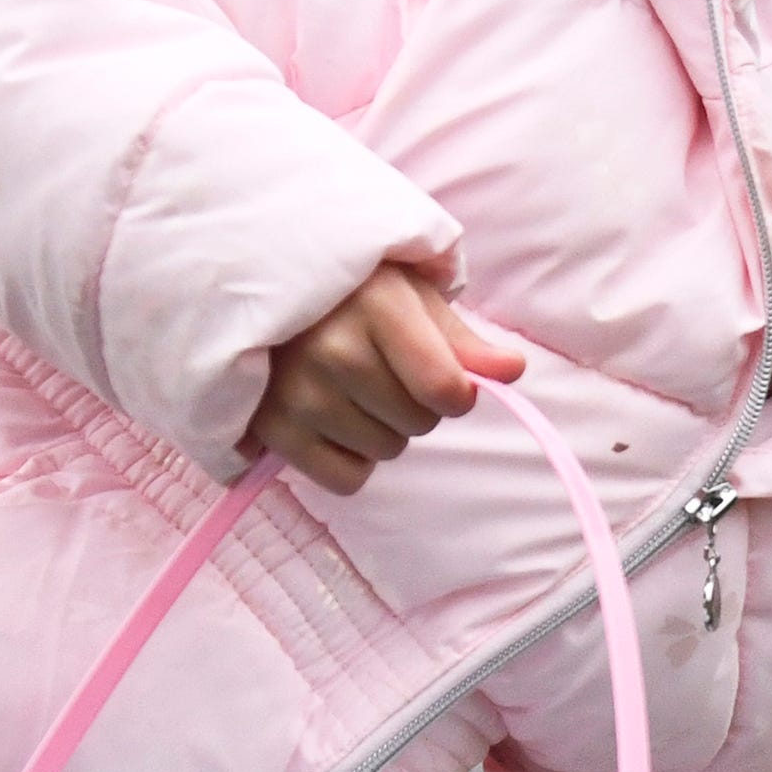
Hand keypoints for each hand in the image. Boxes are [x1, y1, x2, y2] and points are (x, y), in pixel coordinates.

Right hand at [241, 262, 525, 493]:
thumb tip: (511, 370)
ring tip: (349, 390)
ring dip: (381, 430)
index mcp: (377, 307)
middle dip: (414, 404)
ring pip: (386, 451)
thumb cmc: (348, 294)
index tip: (440, 375)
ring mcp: (297, 393)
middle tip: (379, 371)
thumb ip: (463, 339)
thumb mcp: (410, 296)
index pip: (447, 390)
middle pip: (419, 423)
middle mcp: (333, 351)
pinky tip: (331, 421)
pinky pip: (346, 479)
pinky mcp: (272, 430)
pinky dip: (349, 460)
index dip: (457, 393)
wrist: (259, 292)